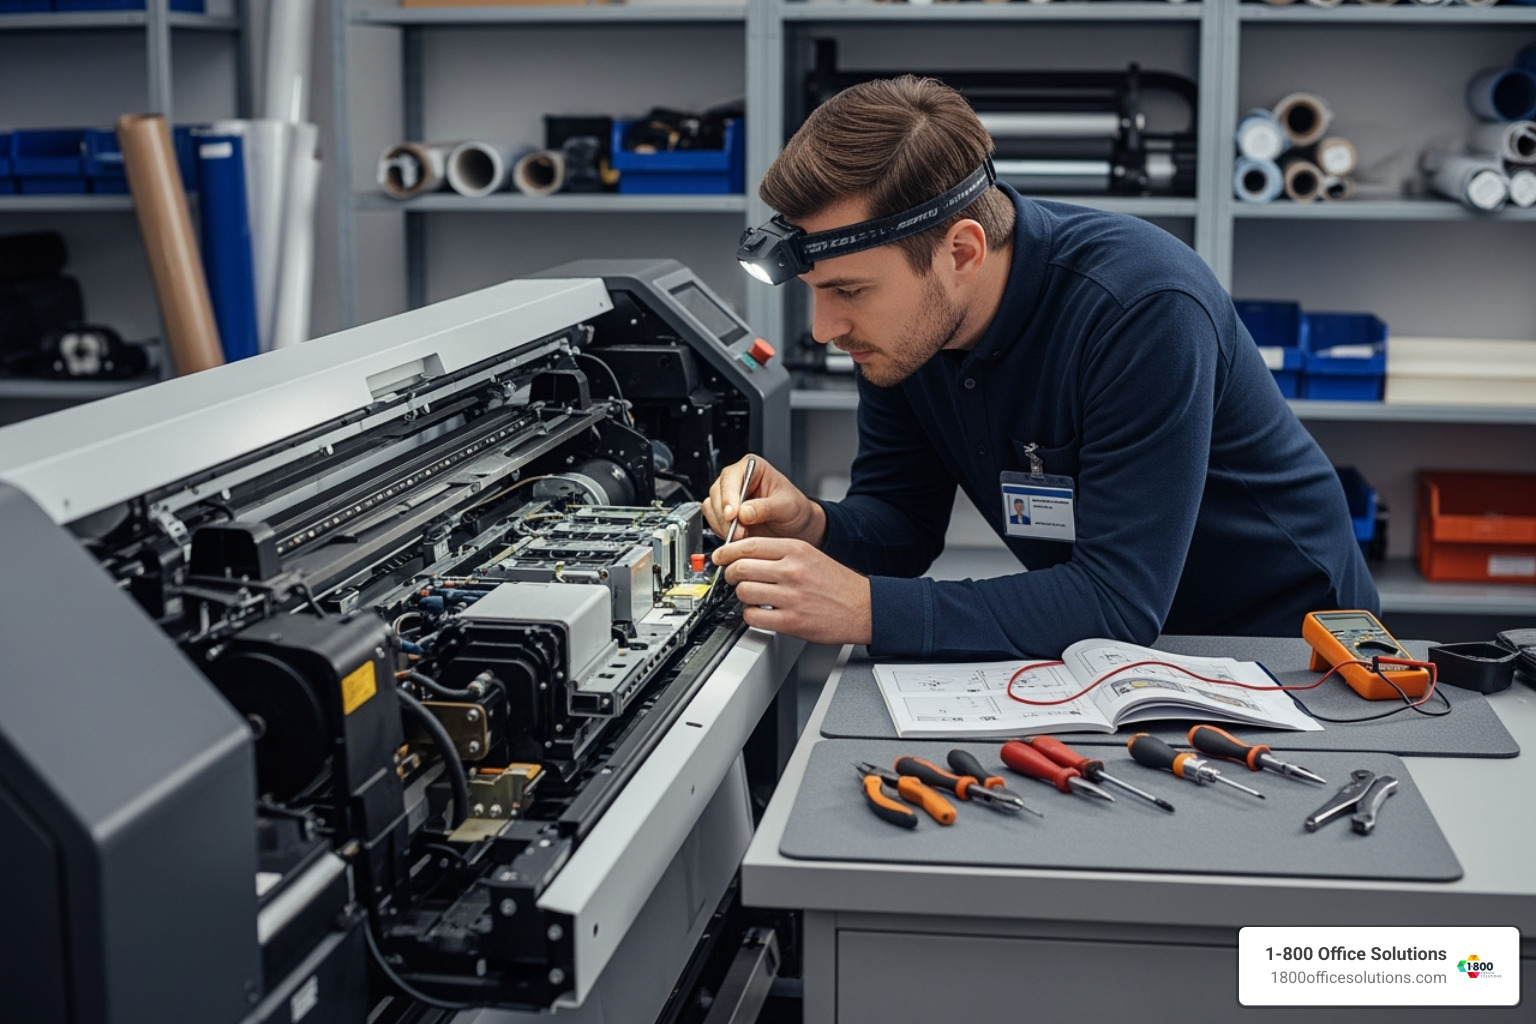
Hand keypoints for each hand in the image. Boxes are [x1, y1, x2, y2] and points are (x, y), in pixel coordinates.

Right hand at [704, 454, 825, 547]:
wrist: (796, 526)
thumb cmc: (795, 509)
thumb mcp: (786, 506)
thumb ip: (765, 508)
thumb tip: (743, 512)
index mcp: (752, 467)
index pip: (731, 477)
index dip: (729, 496)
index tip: (733, 514)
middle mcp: (737, 479)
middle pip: (717, 493)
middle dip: (726, 516)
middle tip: (739, 532)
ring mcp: (728, 496)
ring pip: (711, 507)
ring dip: (723, 525)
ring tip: (742, 536)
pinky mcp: (724, 513)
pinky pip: (713, 521)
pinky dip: (721, 531)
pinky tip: (737, 537)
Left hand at [714, 537, 871, 644]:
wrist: (862, 607)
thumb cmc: (836, 583)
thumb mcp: (810, 555)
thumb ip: (779, 553)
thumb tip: (745, 554)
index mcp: (796, 550)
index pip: (749, 545)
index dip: (728, 551)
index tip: (721, 556)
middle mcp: (792, 570)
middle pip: (741, 567)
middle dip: (730, 574)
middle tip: (733, 578)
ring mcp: (791, 597)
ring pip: (744, 592)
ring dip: (741, 595)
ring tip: (751, 596)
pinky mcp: (791, 621)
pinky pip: (753, 616)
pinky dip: (751, 615)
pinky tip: (760, 612)